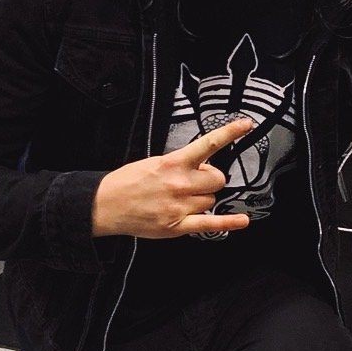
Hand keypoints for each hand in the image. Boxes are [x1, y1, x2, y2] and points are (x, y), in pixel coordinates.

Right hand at [91, 118, 254, 238]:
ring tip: (180, 200)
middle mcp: (180, 183)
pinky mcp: (178, 225)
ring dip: (202, 200)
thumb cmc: (129, 182)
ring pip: (211, 200)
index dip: (229, 133)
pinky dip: (229, 222)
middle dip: (210, 179)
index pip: (208, 144)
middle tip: (194, 182)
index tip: (245, 125)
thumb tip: (202, 168)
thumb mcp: (154, 162)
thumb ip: (180, 164)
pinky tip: (243, 220)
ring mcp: (180, 205)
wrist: (106, 205)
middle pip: (218, 179)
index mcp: (173, 163)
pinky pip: (211, 223)